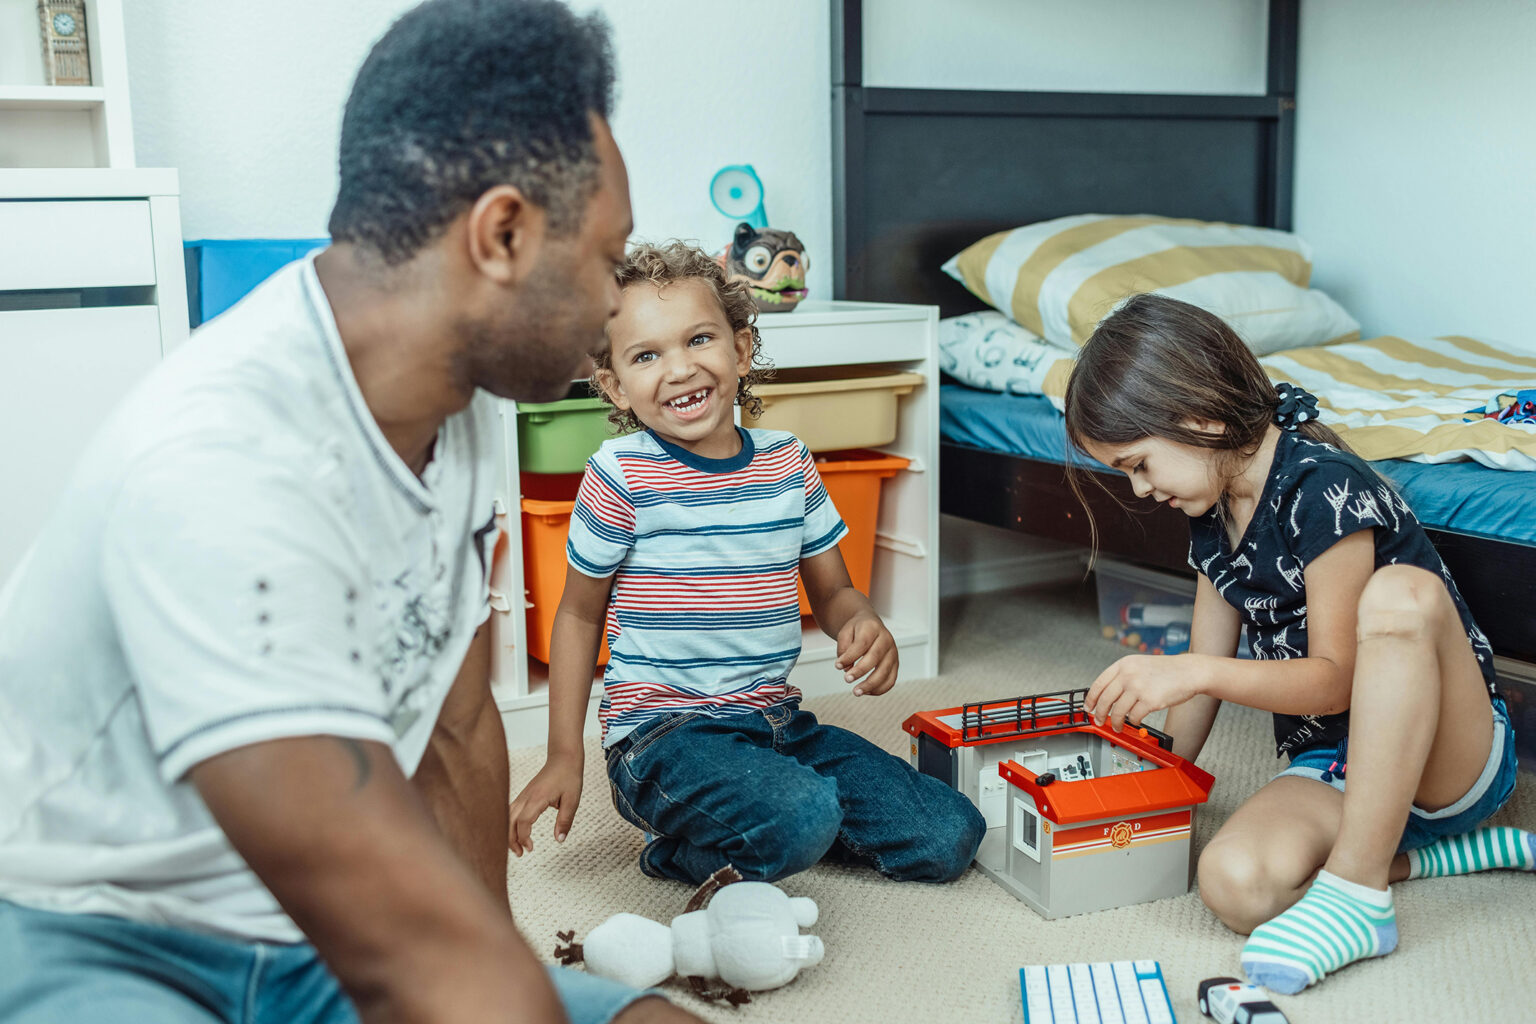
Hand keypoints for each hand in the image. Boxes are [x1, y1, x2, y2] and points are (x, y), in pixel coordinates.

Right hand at [507, 752, 582, 856]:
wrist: (563, 758)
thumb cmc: (569, 776)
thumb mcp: (573, 800)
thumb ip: (565, 821)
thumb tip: (559, 839)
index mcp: (537, 798)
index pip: (523, 821)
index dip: (523, 838)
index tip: (530, 849)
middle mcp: (526, 796)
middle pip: (509, 821)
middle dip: (511, 839)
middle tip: (520, 854)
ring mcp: (523, 795)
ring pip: (508, 816)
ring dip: (509, 832)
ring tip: (518, 847)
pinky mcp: (524, 794)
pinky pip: (512, 810)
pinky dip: (511, 823)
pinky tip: (518, 832)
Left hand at [834, 614, 897, 695]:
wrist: (871, 626)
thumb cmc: (856, 631)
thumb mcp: (845, 632)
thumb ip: (843, 648)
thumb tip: (846, 669)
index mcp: (873, 628)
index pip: (862, 643)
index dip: (850, 656)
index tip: (837, 665)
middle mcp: (886, 639)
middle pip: (875, 657)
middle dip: (860, 671)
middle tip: (846, 679)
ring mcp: (893, 653)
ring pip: (885, 672)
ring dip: (870, 684)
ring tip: (856, 692)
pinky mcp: (895, 665)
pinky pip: (890, 680)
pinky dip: (879, 689)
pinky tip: (866, 692)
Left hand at [1085, 654, 1201, 731]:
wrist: (1189, 672)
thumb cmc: (1167, 670)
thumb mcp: (1139, 664)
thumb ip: (1123, 676)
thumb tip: (1106, 695)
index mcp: (1124, 664)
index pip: (1098, 683)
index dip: (1090, 698)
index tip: (1088, 707)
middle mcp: (1128, 674)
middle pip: (1105, 699)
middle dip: (1099, 714)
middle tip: (1099, 721)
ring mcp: (1139, 687)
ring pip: (1117, 711)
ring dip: (1115, 723)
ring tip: (1117, 727)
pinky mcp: (1150, 701)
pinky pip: (1133, 717)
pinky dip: (1132, 722)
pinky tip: (1135, 721)